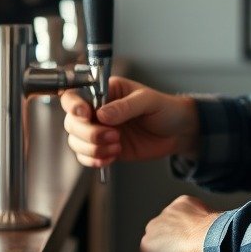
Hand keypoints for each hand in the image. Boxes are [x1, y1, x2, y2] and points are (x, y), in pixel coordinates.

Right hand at [60, 75, 198, 169]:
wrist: (178, 132)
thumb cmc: (165, 108)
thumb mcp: (148, 101)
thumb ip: (125, 106)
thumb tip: (102, 114)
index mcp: (105, 91)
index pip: (75, 95)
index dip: (73, 105)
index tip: (85, 114)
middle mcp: (97, 111)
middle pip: (72, 122)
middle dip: (88, 133)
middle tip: (113, 136)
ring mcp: (99, 131)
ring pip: (76, 141)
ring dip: (92, 148)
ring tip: (117, 146)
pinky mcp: (105, 148)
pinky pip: (87, 157)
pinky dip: (94, 160)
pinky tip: (111, 157)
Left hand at [139, 194, 222, 251]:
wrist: (207, 238)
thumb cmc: (219, 235)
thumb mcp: (216, 229)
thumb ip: (207, 233)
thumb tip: (213, 245)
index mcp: (184, 204)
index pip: (184, 228)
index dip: (195, 245)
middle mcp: (166, 213)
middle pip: (173, 241)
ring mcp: (155, 228)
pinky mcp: (147, 246)